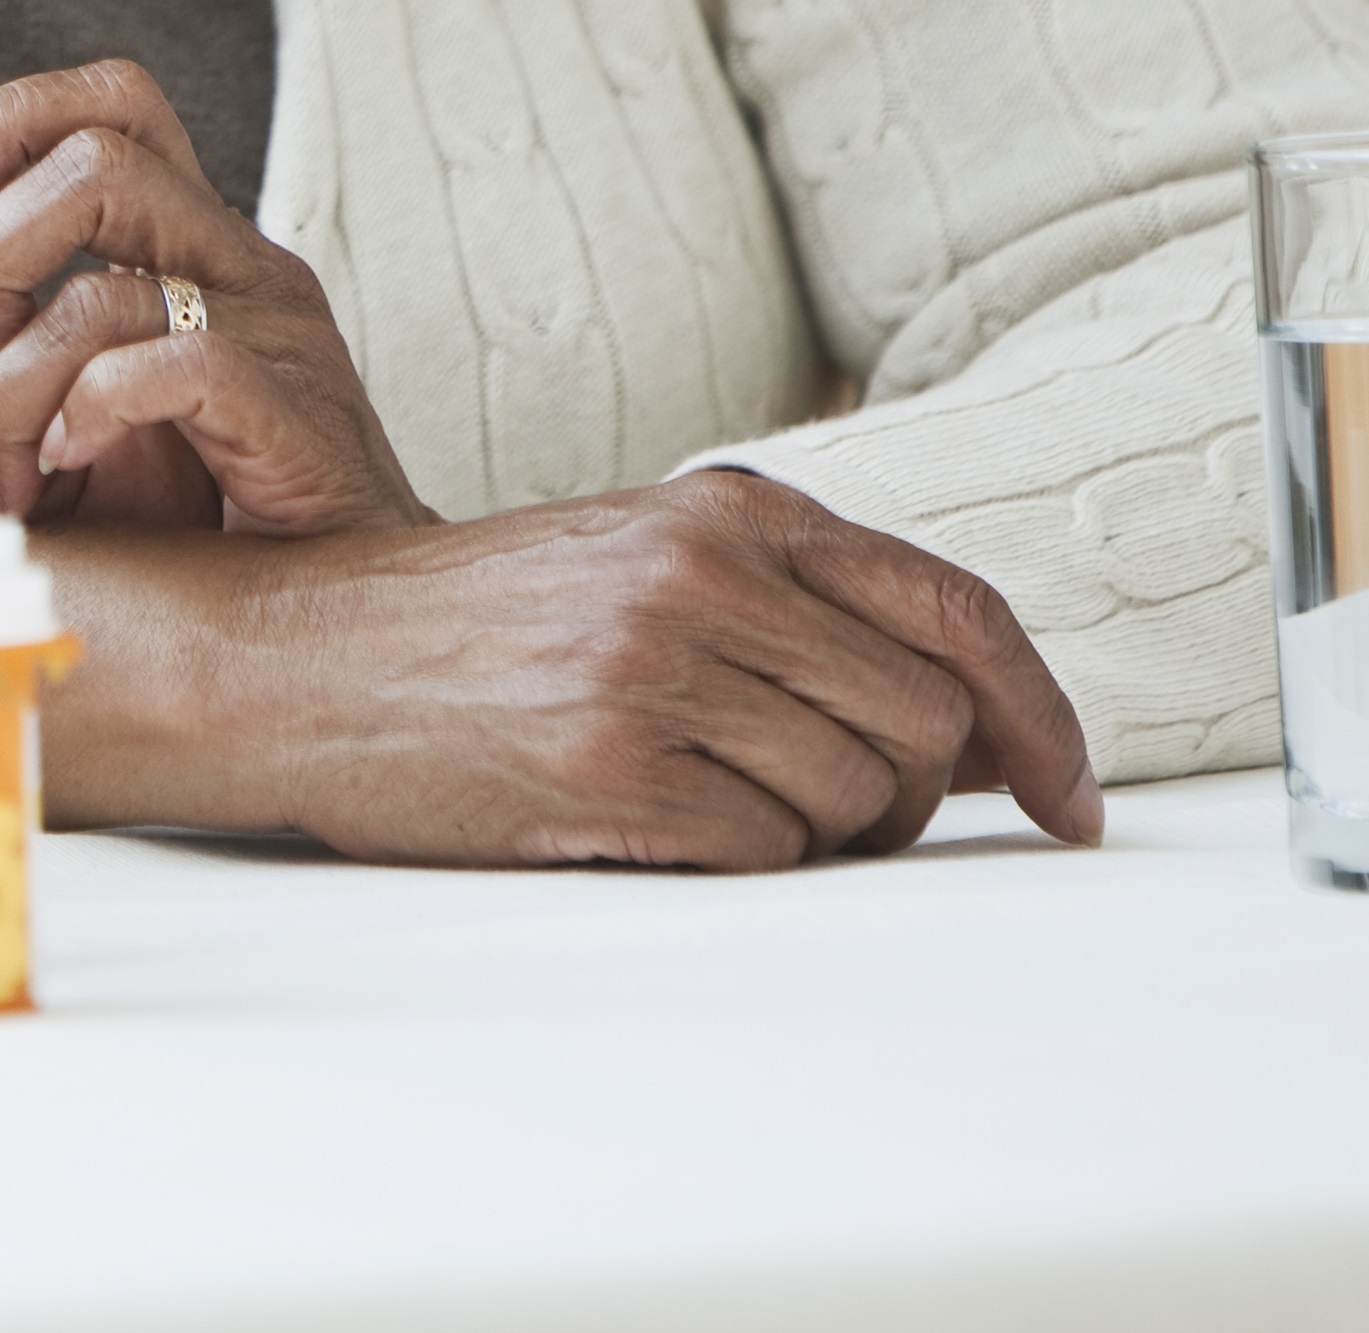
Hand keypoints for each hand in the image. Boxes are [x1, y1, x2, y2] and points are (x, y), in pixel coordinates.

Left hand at [0, 60, 425, 536]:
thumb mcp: (60, 452)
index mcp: (185, 241)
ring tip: (20, 472)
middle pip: (94, 161)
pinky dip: (90, 411)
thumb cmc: (203, 525)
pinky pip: (176, 364)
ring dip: (15, 392)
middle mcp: (234, 259)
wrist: (333, 610)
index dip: (2, 124)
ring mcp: (273, 327)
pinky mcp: (294, 406)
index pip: (110, 103)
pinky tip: (72, 460)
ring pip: (101, 291)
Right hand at [57, 468, 1104, 866]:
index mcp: (728, 509)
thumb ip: (797, 605)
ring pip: (859, 803)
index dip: (1044, 716)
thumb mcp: (642, 559)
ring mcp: (655, 670)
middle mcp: (703, 574)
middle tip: (826, 812)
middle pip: (931, 727)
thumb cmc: (476, 624)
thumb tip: (984, 725)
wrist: (298, 655)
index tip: (1071, 797)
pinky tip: (651, 823)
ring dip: (815, 836)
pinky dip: (737, 860)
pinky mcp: (609, 769)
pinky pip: (766, 855)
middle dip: (912, 798)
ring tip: (707, 801)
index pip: (959, 609)